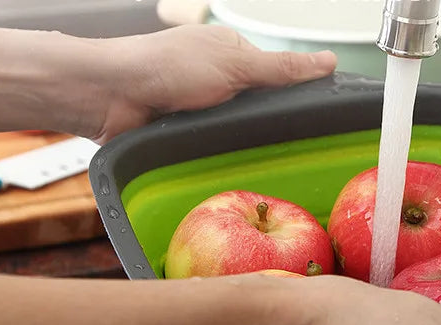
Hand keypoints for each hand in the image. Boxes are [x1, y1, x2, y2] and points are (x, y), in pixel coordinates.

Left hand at [95, 25, 336, 141]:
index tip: (309, 118)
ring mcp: (200, 105)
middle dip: (263, 123)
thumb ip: (283, 69)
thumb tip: (330, 61)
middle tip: (275, 140)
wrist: (110, 95)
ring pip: (236, 130)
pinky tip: (221, 156)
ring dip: (238, 139)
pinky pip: (213, 146)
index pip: (279, 77)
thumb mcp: (236, 65)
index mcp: (232, 52)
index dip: (293, 96)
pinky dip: (216, 150)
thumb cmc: (166, 68)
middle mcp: (217, 78)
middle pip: (259, 108)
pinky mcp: (184, 130)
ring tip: (246, 152)